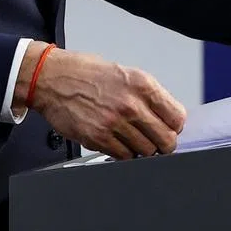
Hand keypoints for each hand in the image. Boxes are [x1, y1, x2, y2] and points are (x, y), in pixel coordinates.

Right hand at [15, 44, 186, 159]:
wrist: (53, 78)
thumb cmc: (87, 73)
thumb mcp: (127, 74)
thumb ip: (149, 95)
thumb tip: (167, 115)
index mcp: (143, 85)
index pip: (177, 117)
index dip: (175, 126)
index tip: (170, 127)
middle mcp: (131, 105)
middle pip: (166, 139)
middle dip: (164, 143)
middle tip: (156, 140)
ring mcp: (114, 123)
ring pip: (146, 152)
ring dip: (143, 149)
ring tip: (134, 139)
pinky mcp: (97, 138)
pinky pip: (123, 156)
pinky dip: (124, 153)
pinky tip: (119, 142)